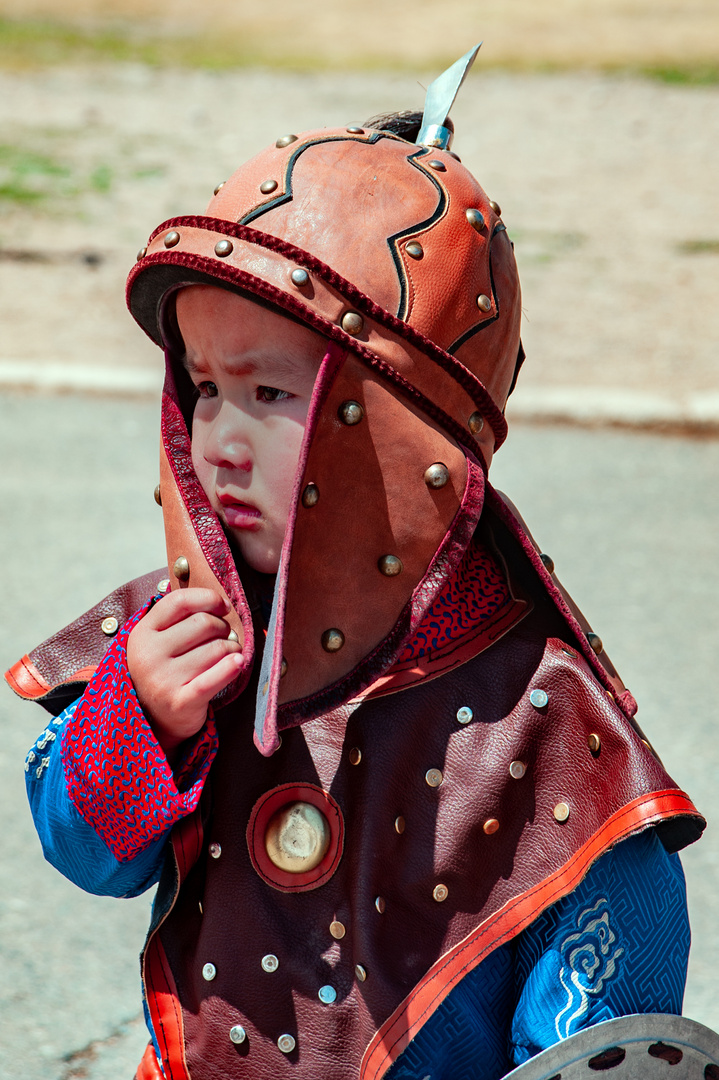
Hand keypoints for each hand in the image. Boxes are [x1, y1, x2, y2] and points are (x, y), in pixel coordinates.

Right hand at [127, 588, 242, 759]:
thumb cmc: (166, 671)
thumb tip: (221, 601)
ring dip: (231, 650)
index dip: (208, 598)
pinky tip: (238, 663)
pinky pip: (215, 677)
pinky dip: (231, 668)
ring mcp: (162, 679)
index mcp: (142, 633)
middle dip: (222, 628)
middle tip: (223, 639)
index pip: (179, 601)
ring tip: (227, 657)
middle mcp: (148, 655)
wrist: (155, 720)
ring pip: (216, 649)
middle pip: (203, 623)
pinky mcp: (180, 702)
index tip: (222, 606)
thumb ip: (181, 618)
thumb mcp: (160, 641)